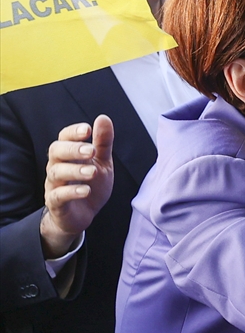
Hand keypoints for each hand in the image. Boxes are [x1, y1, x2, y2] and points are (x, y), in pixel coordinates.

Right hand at [40, 116, 113, 258]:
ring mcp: (54, 185)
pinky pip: (58, 196)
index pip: (63, 137)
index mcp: (68, 155)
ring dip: (75, 170)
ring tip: (92, 171)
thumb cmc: (91, 184)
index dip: (73, 132)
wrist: (84, 215)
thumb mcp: (102, 162)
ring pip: (56, 173)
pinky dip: (71, 192)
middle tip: (91, 150)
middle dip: (73, 149)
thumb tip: (103, 118)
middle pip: (56, 152)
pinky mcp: (56, 203)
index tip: (87, 129)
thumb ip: (103, 142)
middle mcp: (57, 166)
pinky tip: (85, 190)